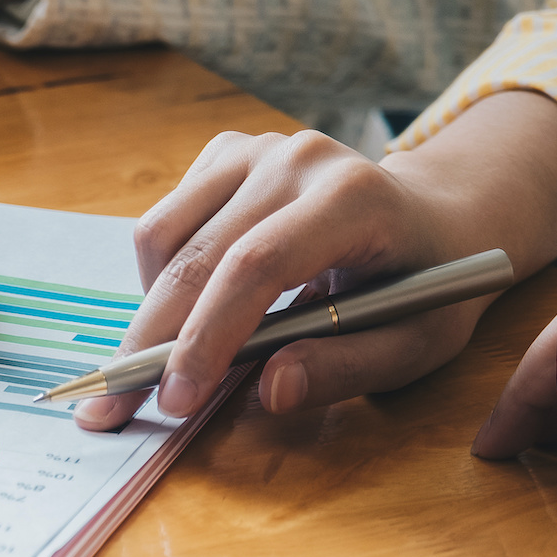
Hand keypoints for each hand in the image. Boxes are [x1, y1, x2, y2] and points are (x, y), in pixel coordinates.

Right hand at [75, 92, 556, 429]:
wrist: (438, 214)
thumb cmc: (426, 286)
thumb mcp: (416, 346)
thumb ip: (345, 369)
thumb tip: (269, 390)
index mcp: (353, 199)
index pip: (256, 265)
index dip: (207, 336)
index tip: (175, 400)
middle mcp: (297, 159)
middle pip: (196, 255)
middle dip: (152, 340)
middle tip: (117, 407)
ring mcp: (257, 148)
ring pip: (161, 237)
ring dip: (150, 310)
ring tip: (166, 361)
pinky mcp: (227, 153)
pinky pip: (164, 222)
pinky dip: (159, 278)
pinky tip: (192, 308)